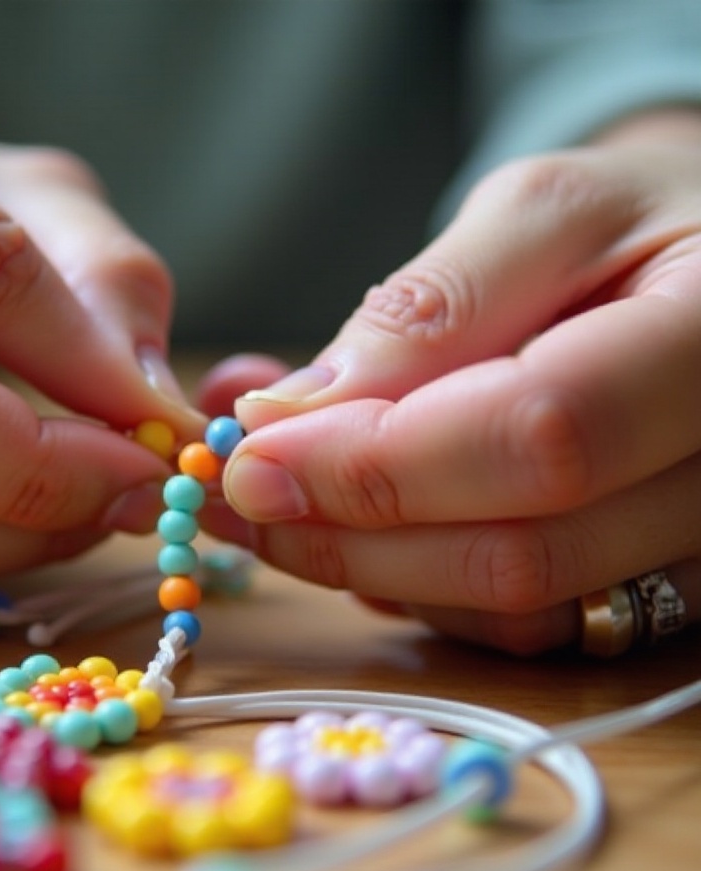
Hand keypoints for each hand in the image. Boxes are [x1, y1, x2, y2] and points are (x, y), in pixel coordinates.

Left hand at [199, 112, 700, 654]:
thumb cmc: (637, 223)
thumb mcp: (543, 215)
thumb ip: (428, 312)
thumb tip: (291, 416)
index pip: (539, 437)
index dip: (378, 463)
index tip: (253, 454)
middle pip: (520, 554)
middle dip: (352, 536)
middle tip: (241, 498)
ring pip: (513, 610)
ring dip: (373, 572)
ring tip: (285, 505)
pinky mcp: (659, 585)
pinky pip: (523, 624)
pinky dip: (423, 587)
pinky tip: (370, 528)